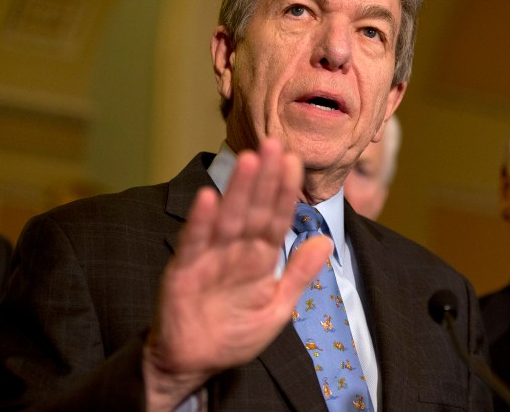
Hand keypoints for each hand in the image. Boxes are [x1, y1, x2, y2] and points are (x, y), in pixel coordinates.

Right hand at [143, 138, 331, 409]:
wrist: (194, 364)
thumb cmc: (234, 334)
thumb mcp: (277, 308)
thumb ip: (298, 274)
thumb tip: (326, 241)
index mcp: (260, 257)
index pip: (277, 217)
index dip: (286, 191)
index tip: (296, 161)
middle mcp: (236, 250)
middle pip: (255, 209)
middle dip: (266, 178)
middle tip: (275, 144)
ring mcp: (209, 257)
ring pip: (228, 217)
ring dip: (238, 189)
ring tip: (249, 160)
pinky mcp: (183, 271)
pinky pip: (194, 243)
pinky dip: (201, 221)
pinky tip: (209, 197)